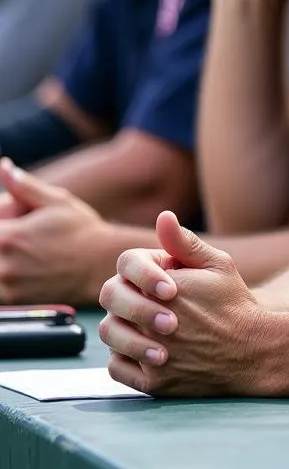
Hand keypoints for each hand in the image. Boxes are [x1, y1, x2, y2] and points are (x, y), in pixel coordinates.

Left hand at [0, 159, 107, 304]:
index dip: (1, 218)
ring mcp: (6, 286)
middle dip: (4, 234)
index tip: (10, 222)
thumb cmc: (81, 230)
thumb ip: (23, 186)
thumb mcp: (56, 200)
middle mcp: (2, 264)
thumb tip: (3, 167)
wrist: (99, 265)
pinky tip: (27, 265)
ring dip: (4, 255)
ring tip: (28, 250)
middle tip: (20, 231)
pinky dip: (6, 275)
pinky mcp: (13, 301)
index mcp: (8, 235)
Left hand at [99, 211, 270, 396]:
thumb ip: (185, 243)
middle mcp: (154, 321)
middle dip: (128, 299)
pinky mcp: (153, 384)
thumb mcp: (218, 265)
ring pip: (110, 335)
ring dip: (123, 327)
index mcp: (168, 286)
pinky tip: (145, 349)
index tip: (167, 283)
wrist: (252, 352)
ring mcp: (151, 355)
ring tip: (146, 326)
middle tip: (153, 304)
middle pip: (111, 301)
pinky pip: (117, 368)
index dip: (141, 271)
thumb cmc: (234, 305)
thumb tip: (163, 216)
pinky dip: (124, 358)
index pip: (126, 266)